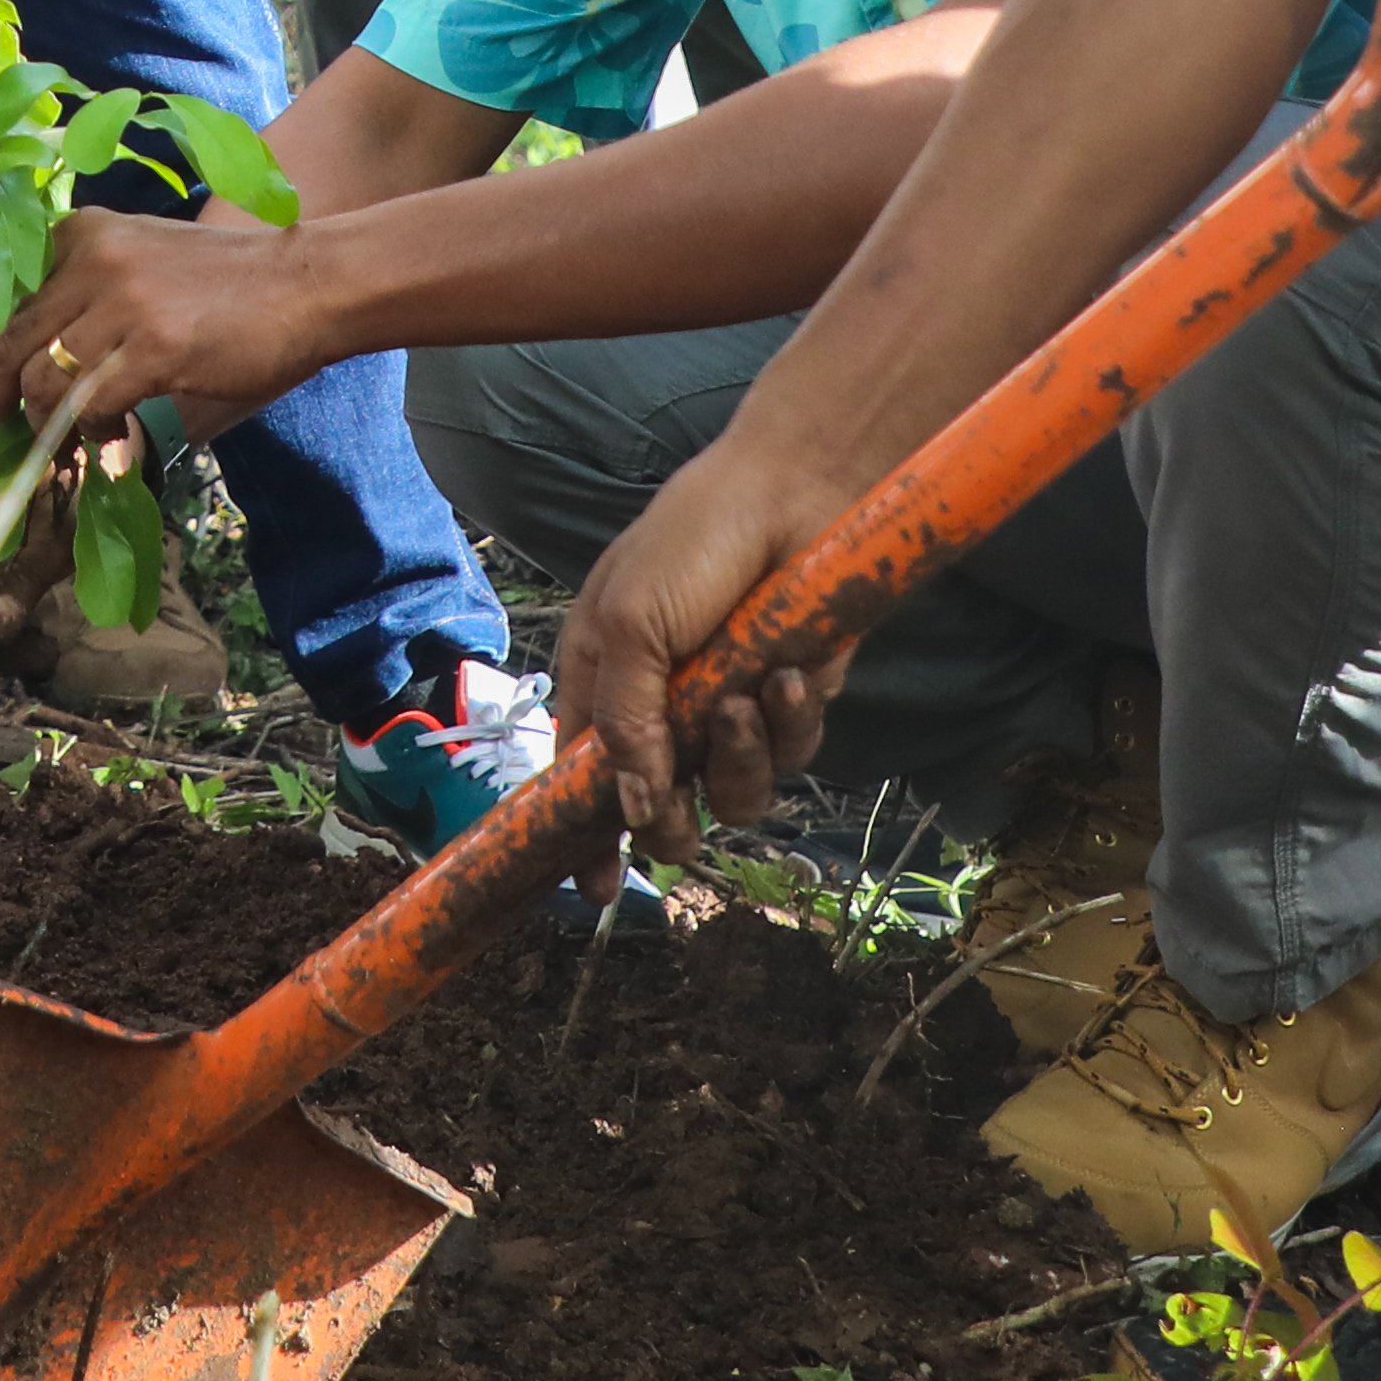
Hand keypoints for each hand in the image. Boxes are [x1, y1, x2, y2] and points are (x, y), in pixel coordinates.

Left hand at [0, 205, 330, 446]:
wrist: (306, 284)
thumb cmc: (225, 284)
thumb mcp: (139, 262)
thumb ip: (81, 297)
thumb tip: (18, 362)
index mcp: (80, 233)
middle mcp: (91, 258)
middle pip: (6, 343)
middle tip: (5, 429)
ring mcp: (122, 302)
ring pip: (40, 381)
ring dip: (46, 424)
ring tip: (69, 438)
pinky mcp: (154, 348)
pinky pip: (88, 405)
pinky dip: (90, 432)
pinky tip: (112, 434)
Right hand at [552, 430, 847, 851]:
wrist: (800, 492)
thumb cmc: (695, 539)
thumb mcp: (631, 624)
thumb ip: (625, 721)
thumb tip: (625, 808)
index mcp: (606, 680)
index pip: (581, 778)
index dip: (580, 835)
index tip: (587, 888)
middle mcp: (665, 706)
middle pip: (661, 808)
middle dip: (671, 818)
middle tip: (681, 816)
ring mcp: (729, 708)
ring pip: (733, 792)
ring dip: (738, 757)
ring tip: (744, 696)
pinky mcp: (789, 703)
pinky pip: (788, 754)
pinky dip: (787, 723)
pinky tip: (787, 674)